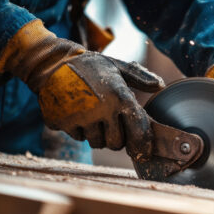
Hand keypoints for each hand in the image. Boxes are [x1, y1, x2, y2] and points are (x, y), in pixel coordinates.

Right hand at [0, 20, 164, 160]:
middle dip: (116, 137)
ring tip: (93, 114)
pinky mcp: (63, 122)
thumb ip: (140, 77)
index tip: (143, 151)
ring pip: (97, 143)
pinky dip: (80, 130)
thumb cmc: (91, 66)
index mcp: (120, 96)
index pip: (139, 131)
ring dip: (98, 134)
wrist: (53, 63)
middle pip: (116, 144)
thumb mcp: (117, 67)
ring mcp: (81, 117)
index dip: (143, 144)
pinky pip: (78, 138)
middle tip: (110, 122)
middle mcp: (102, 109)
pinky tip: (77, 113)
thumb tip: (160, 85)